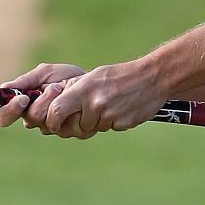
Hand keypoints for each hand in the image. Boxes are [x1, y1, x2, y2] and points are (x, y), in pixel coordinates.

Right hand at [0, 63, 83, 129]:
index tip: (23, 98)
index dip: (10, 110)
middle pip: (29, 119)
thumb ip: (25, 81)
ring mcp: (51, 126)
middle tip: (54, 88)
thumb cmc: (66, 77)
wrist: (91, 83)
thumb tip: (3, 88)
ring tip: (65, 88)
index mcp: (23, 105)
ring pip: (46, 124)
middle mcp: (34, 118)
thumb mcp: (44, 73)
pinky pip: (64, 127)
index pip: (5, 116)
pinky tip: (75, 101)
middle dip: (42, 102)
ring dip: (56, 103)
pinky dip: (70, 111)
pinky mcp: (68, 130)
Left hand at [44, 61, 165, 138]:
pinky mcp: (122, 124)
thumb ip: (75, 91)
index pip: (56, 111)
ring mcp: (109, 115)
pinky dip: (113, 122)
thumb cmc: (120, 76)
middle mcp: (95, 103)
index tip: (55, 122)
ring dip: (98, 121)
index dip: (52, 121)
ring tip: (111, 104)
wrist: (152, 78)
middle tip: (89, 112)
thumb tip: (54, 106)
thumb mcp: (94, 77)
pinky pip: (110, 128)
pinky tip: (122, 108)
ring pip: (94, 128)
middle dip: (79, 124)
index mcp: (84, 89)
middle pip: (76, 126)